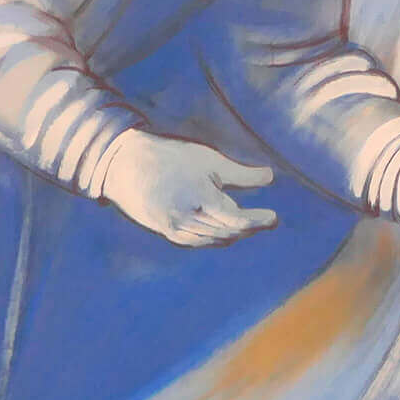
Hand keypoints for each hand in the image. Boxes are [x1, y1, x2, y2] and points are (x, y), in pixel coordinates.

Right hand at [98, 132, 276, 245]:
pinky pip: (198, 241)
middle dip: (250, 227)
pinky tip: (224, 232)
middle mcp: (188, 218)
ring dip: (234, 234)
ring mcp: (176, 228)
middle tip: (267, 220)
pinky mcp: (167, 232)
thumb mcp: (208, 160)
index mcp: (200, 197)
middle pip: (228, 231)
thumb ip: (240, 174)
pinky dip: (214, 238)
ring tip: (250, 225)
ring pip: (214, 239)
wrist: (124, 164)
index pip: (237, 219)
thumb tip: (271, 176)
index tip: (274, 217)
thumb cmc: (170, 157)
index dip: (258, 220)